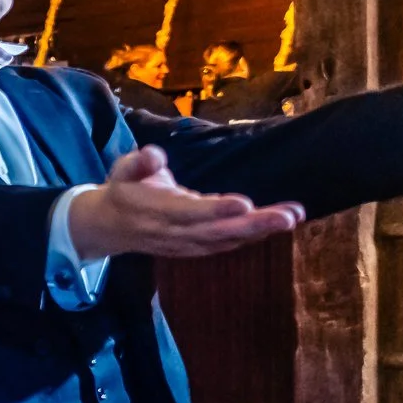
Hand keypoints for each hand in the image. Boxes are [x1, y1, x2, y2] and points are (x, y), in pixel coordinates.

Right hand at [66, 145, 303, 260]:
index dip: (215, 210)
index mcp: (154, 211)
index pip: (188, 212)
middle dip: (254, 225)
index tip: (245, 202)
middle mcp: (172, 232)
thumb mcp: (123, 169)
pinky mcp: (194, 248)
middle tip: (289, 217)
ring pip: (225, 240)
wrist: (110, 227)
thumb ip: (139, 162)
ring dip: (260, 231)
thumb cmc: (124, 189)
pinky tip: (275, 226)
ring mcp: (184, 244)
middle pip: (216, 231)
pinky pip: (225, 245)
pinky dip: (250, 238)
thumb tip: (153, 154)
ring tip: (292, 216)